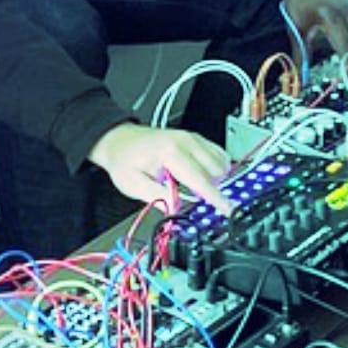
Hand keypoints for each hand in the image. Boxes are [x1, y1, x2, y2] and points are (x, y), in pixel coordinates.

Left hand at [87, 122, 233, 214]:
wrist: (119, 141)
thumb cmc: (125, 160)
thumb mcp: (133, 184)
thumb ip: (157, 197)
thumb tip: (177, 206)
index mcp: (171, 152)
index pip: (200, 180)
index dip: (215, 197)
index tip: (227, 209)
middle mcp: (186, 142)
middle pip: (216, 171)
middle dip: (211, 189)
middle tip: (193, 198)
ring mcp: (193, 138)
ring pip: (221, 162)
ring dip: (215, 179)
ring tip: (192, 186)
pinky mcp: (196, 139)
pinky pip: (219, 154)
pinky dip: (217, 168)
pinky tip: (202, 176)